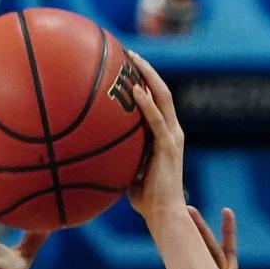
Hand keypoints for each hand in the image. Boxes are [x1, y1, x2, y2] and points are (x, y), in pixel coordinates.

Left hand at [124, 52, 188, 228]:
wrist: (164, 215)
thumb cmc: (146, 199)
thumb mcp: (129, 170)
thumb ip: (121, 155)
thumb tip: (96, 148)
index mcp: (165, 135)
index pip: (157, 100)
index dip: (145, 81)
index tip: (128, 66)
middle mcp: (173, 131)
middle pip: (162, 91)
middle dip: (146, 69)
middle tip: (129, 53)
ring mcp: (172, 137)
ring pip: (163, 97)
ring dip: (148, 76)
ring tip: (133, 59)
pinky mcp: (168, 146)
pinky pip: (156, 119)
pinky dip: (147, 103)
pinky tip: (136, 90)